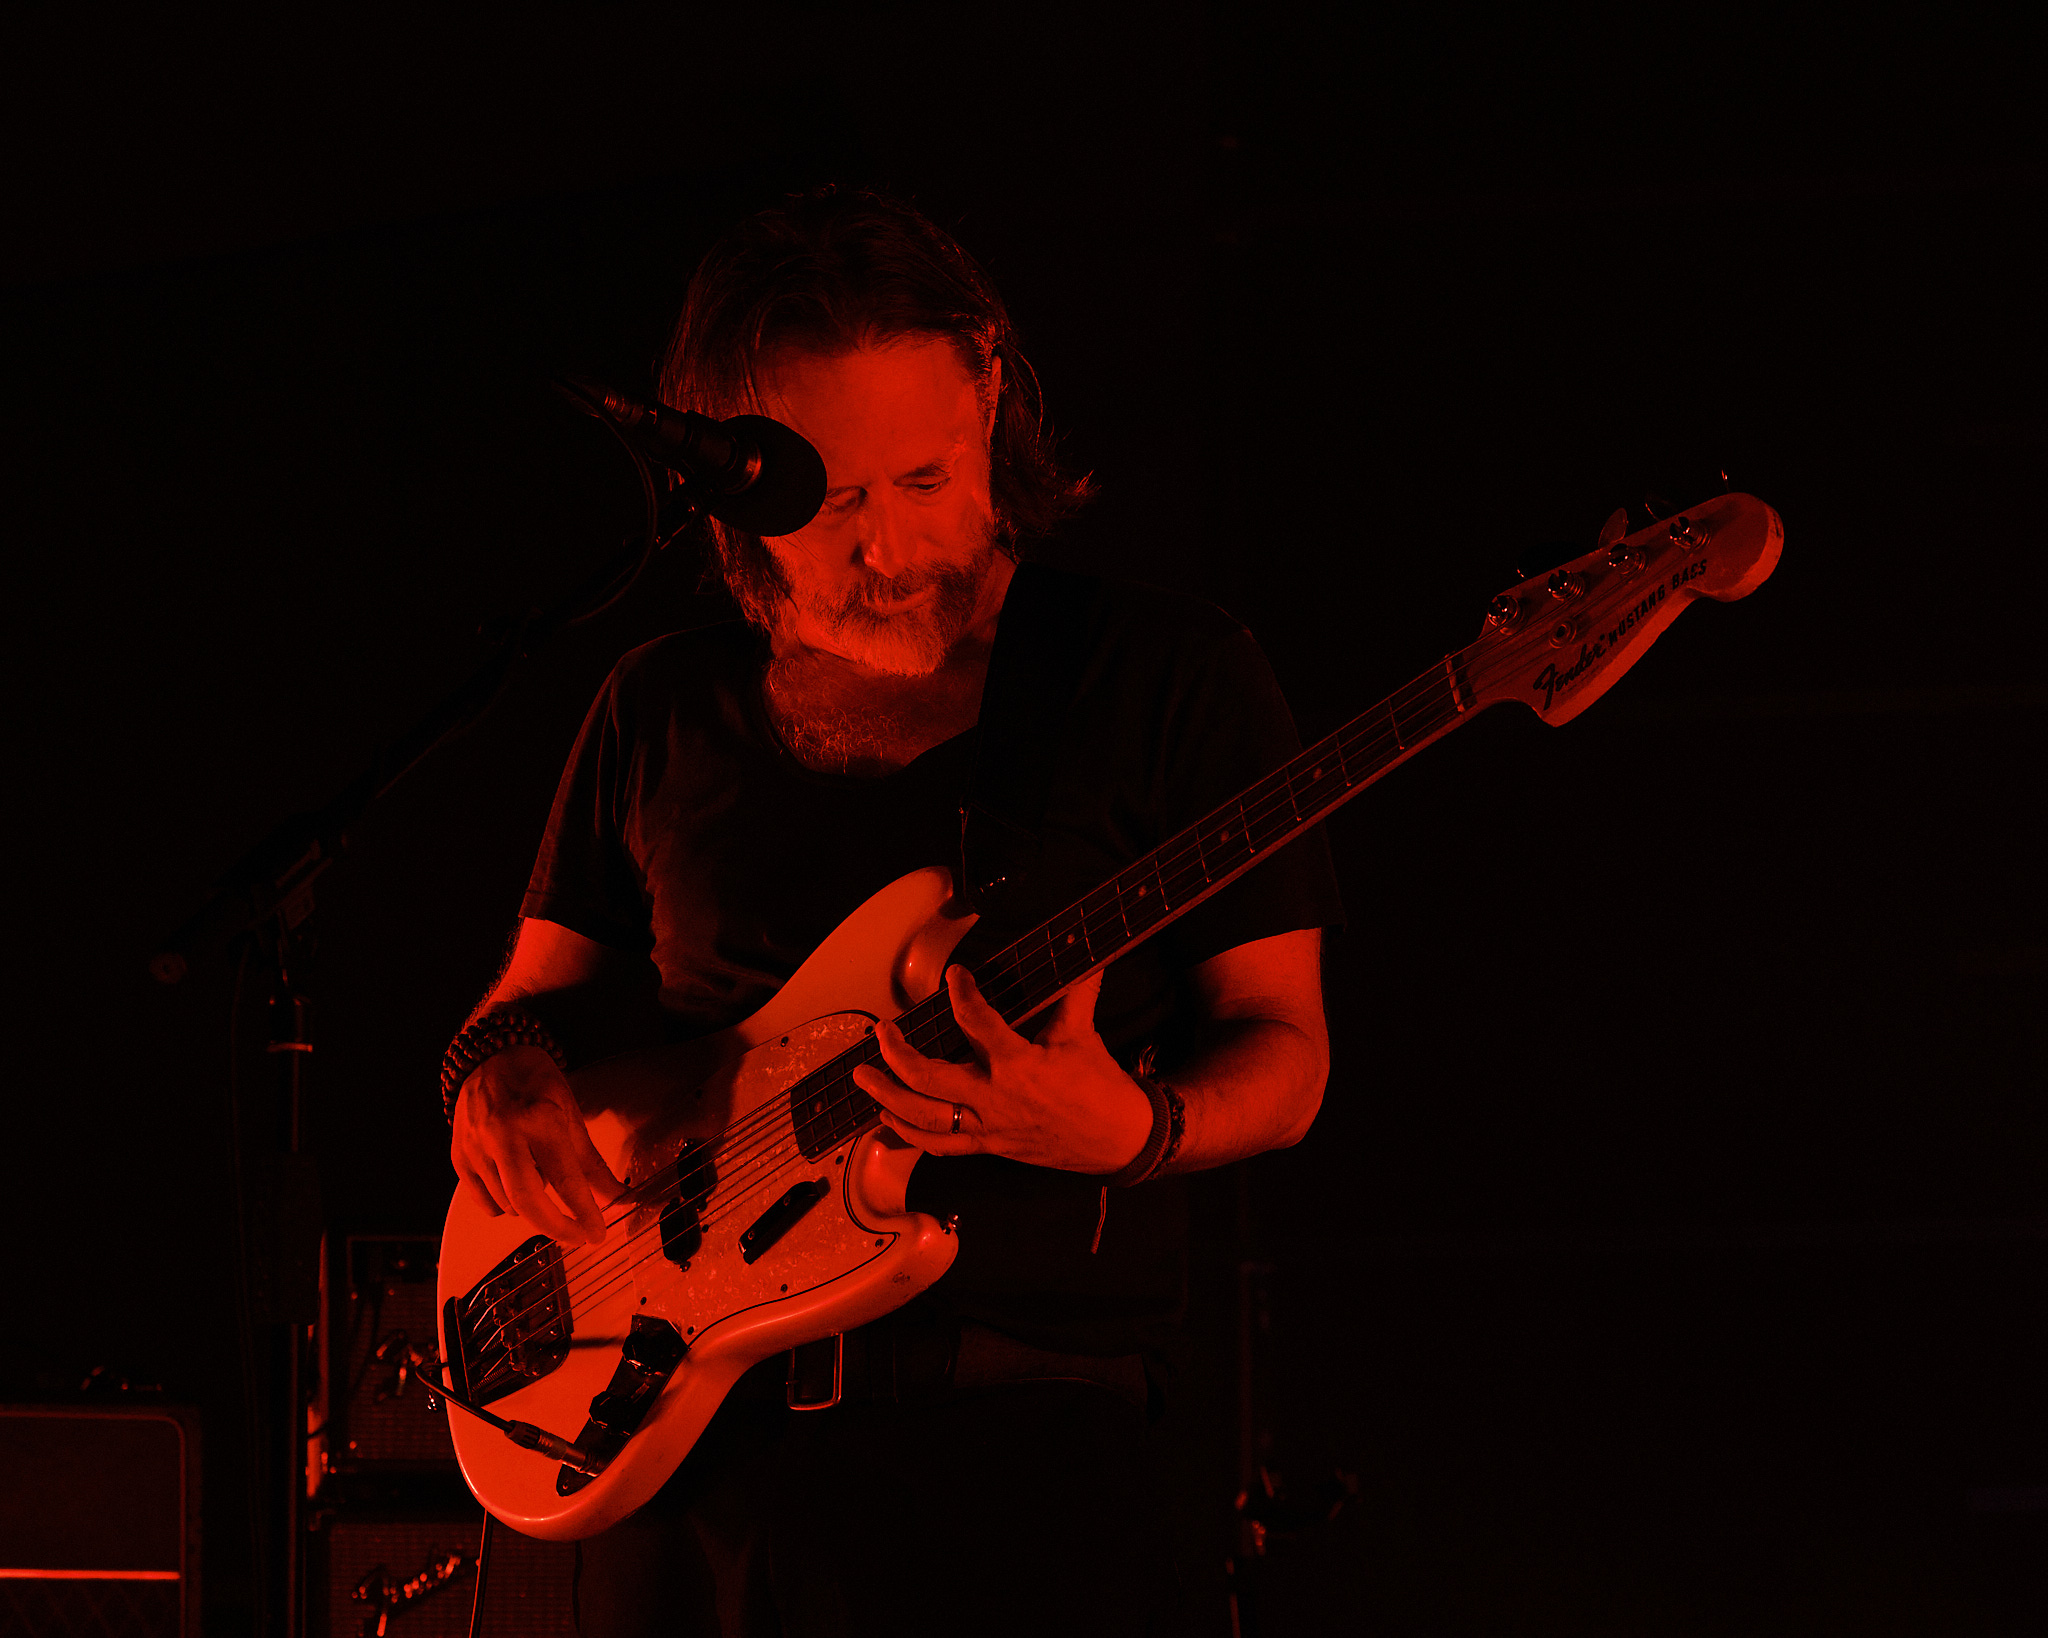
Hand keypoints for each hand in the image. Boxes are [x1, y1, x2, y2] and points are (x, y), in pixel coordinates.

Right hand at [450, 1044, 622, 1245]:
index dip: (584, 1213)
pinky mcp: (459, 1159)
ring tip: (543, 1183)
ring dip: (533, 1209)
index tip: (597, 1234)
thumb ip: (592, 1163)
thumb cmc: (534, 1082)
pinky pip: (487, 1204)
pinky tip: (517, 1186)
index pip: (565, 1179)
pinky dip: (507, 1205)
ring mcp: (476, 1148)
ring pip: (509, 1206)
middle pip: (529, 1202)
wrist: (490, 1056)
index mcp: (538, 1119)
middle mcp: (503, 1135)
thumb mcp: (570, 1114)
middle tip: (579, 1237)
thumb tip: (619, 1196)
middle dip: (558, 1228)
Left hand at [852, 966, 1153, 1173]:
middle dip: (897, 1055)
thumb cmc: (1101, 1087)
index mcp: (1020, 1066)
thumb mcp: (1084, 1033)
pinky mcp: (989, 1147)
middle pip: (930, 1080)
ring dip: (888, 1096)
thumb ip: (1075, 991)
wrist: (1121, 1139)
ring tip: (863, 1077)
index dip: (961, 995)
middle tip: (881, 1032)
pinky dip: (908, 1134)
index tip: (954, 976)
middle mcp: (996, 1099)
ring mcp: (989, 1128)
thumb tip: (1082, 953)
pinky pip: (939, 1146)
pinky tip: (886, 1119)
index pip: (978, 1024)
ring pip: (925, 1118)